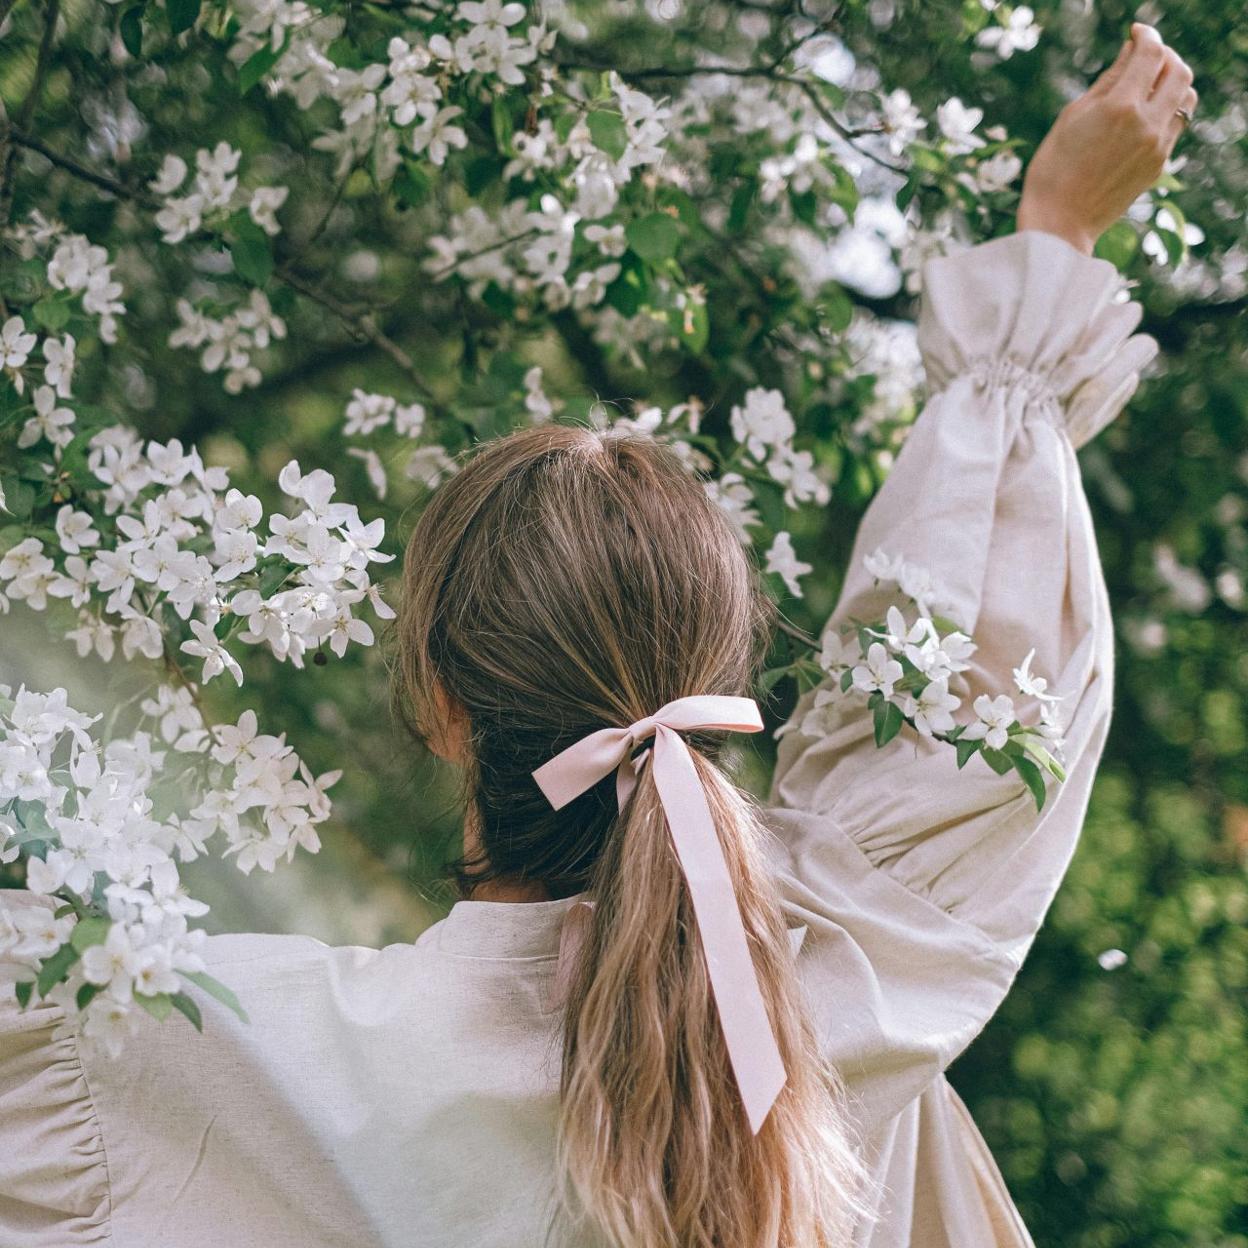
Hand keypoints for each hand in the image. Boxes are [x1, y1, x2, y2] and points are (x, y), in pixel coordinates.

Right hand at [1016, 23, 1197, 255]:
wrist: (1060, 223)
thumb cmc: (1053, 169)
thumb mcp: (1073, 117)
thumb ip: (1108, 81)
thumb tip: (1131, 51)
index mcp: (1120, 107)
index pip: (1151, 53)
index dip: (1147, 36)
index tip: (1137, 33)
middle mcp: (1146, 124)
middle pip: (1179, 71)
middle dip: (1165, 57)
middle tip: (1146, 57)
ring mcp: (1157, 146)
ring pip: (1186, 97)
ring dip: (1172, 83)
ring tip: (1149, 87)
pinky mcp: (1158, 165)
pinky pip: (1175, 125)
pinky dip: (1165, 111)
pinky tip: (1142, 117)